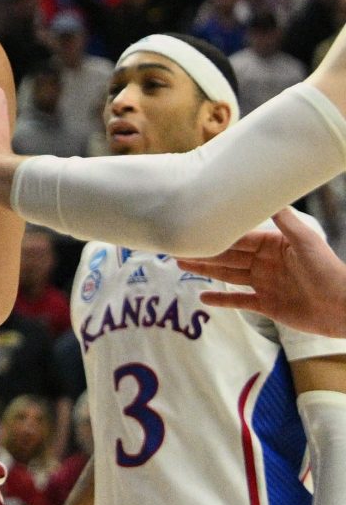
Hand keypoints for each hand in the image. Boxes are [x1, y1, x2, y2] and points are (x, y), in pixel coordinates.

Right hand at [179, 211, 345, 337]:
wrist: (345, 308)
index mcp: (273, 245)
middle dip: (203, 251)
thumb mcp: (306, 241)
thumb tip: (268, 195)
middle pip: (228, 256)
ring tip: (180, 264)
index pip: (239, 238)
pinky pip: (239, 301)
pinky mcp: (267, 305)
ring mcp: (264, 284)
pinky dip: (222, 300)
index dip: (217, 234)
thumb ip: (285, 220)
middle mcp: (265, 263)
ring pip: (228, 276)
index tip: (195, 227)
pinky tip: (203, 298)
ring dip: (205, 271)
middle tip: (176, 246)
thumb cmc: (329, 271)